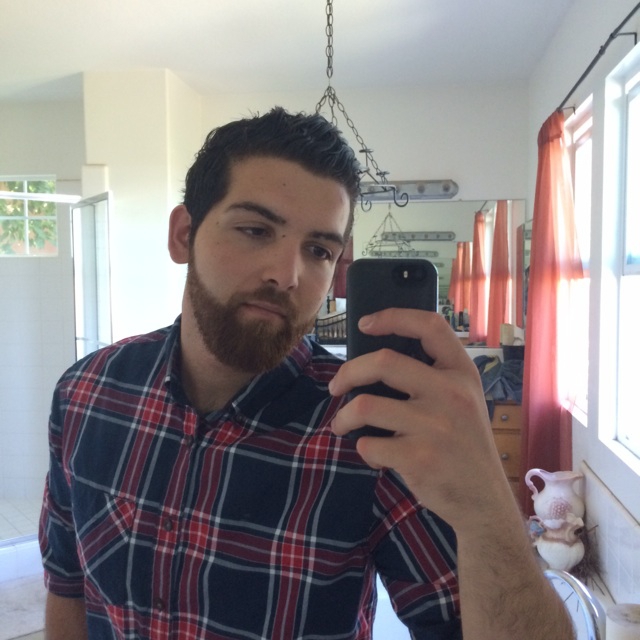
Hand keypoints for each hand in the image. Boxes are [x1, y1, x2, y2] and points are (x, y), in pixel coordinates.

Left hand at [329, 309, 513, 532]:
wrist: (484, 501)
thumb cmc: (464, 445)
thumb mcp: (464, 400)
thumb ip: (433, 378)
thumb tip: (374, 362)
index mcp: (462, 373)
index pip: (430, 326)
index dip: (393, 317)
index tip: (365, 324)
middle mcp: (451, 393)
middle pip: (382, 362)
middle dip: (347, 373)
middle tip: (336, 387)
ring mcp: (435, 426)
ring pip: (365, 406)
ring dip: (344, 418)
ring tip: (342, 426)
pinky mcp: (419, 457)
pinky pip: (369, 445)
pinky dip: (364, 450)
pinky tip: (375, 455)